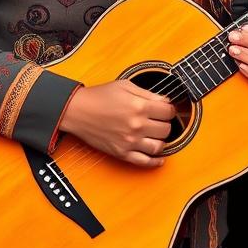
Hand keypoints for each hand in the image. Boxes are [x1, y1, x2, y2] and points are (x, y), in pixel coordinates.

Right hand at [59, 80, 174, 167]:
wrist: (77, 111)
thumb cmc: (99, 96)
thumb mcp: (126, 86)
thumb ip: (148, 93)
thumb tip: (166, 100)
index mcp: (139, 106)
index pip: (169, 111)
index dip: (170, 109)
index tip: (166, 110)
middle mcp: (136, 125)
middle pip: (166, 129)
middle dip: (166, 123)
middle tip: (160, 121)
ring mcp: (130, 141)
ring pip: (159, 146)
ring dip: (162, 141)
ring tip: (156, 135)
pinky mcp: (122, 152)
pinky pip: (144, 162)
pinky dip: (155, 162)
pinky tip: (160, 158)